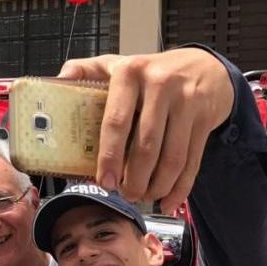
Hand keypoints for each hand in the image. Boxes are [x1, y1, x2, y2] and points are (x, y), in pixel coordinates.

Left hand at [59, 48, 233, 212]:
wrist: (206, 65)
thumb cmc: (151, 72)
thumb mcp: (117, 64)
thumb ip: (86, 70)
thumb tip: (59, 79)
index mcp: (130, 73)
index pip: (116, 121)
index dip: (110, 156)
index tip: (104, 181)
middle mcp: (160, 85)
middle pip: (146, 146)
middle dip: (134, 179)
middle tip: (126, 195)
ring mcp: (187, 101)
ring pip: (172, 157)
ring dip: (157, 185)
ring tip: (144, 197)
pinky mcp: (206, 118)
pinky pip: (193, 160)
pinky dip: (181, 187)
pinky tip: (169, 201)